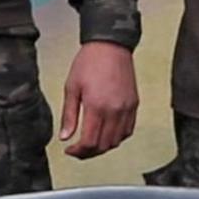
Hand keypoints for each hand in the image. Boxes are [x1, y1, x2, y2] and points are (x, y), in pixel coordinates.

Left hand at [57, 39, 137, 158]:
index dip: (78, 152)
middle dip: (89, 153)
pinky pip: (128, 131)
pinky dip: (117, 138)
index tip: (69, 150)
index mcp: (96, 107)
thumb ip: (69, 115)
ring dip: (103, 147)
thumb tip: (64, 137)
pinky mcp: (134, 105)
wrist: (110, 45)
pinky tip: (106, 133)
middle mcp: (115, 111)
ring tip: (90, 143)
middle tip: (78, 150)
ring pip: (117, 141)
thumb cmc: (88, 62)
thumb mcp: (71, 87)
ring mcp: (127, 109)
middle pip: (104, 146)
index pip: (90, 142)